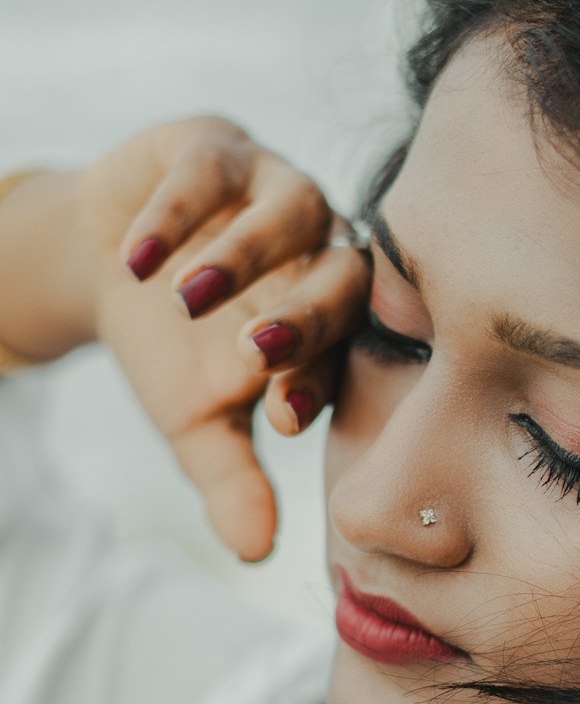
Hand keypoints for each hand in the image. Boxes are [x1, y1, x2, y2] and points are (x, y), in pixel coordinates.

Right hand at [80, 116, 369, 561]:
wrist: (108, 263)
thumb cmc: (174, 349)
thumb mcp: (197, 419)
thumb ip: (233, 479)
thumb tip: (256, 554)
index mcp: (330, 321)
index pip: (346, 354)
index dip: (320, 382)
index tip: (284, 415)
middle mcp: (321, 252)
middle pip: (343, 277)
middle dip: (305, 315)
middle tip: (255, 352)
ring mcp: (276, 191)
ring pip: (293, 212)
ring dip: (244, 255)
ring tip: (187, 297)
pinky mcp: (220, 149)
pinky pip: (212, 170)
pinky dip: (177, 212)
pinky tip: (137, 254)